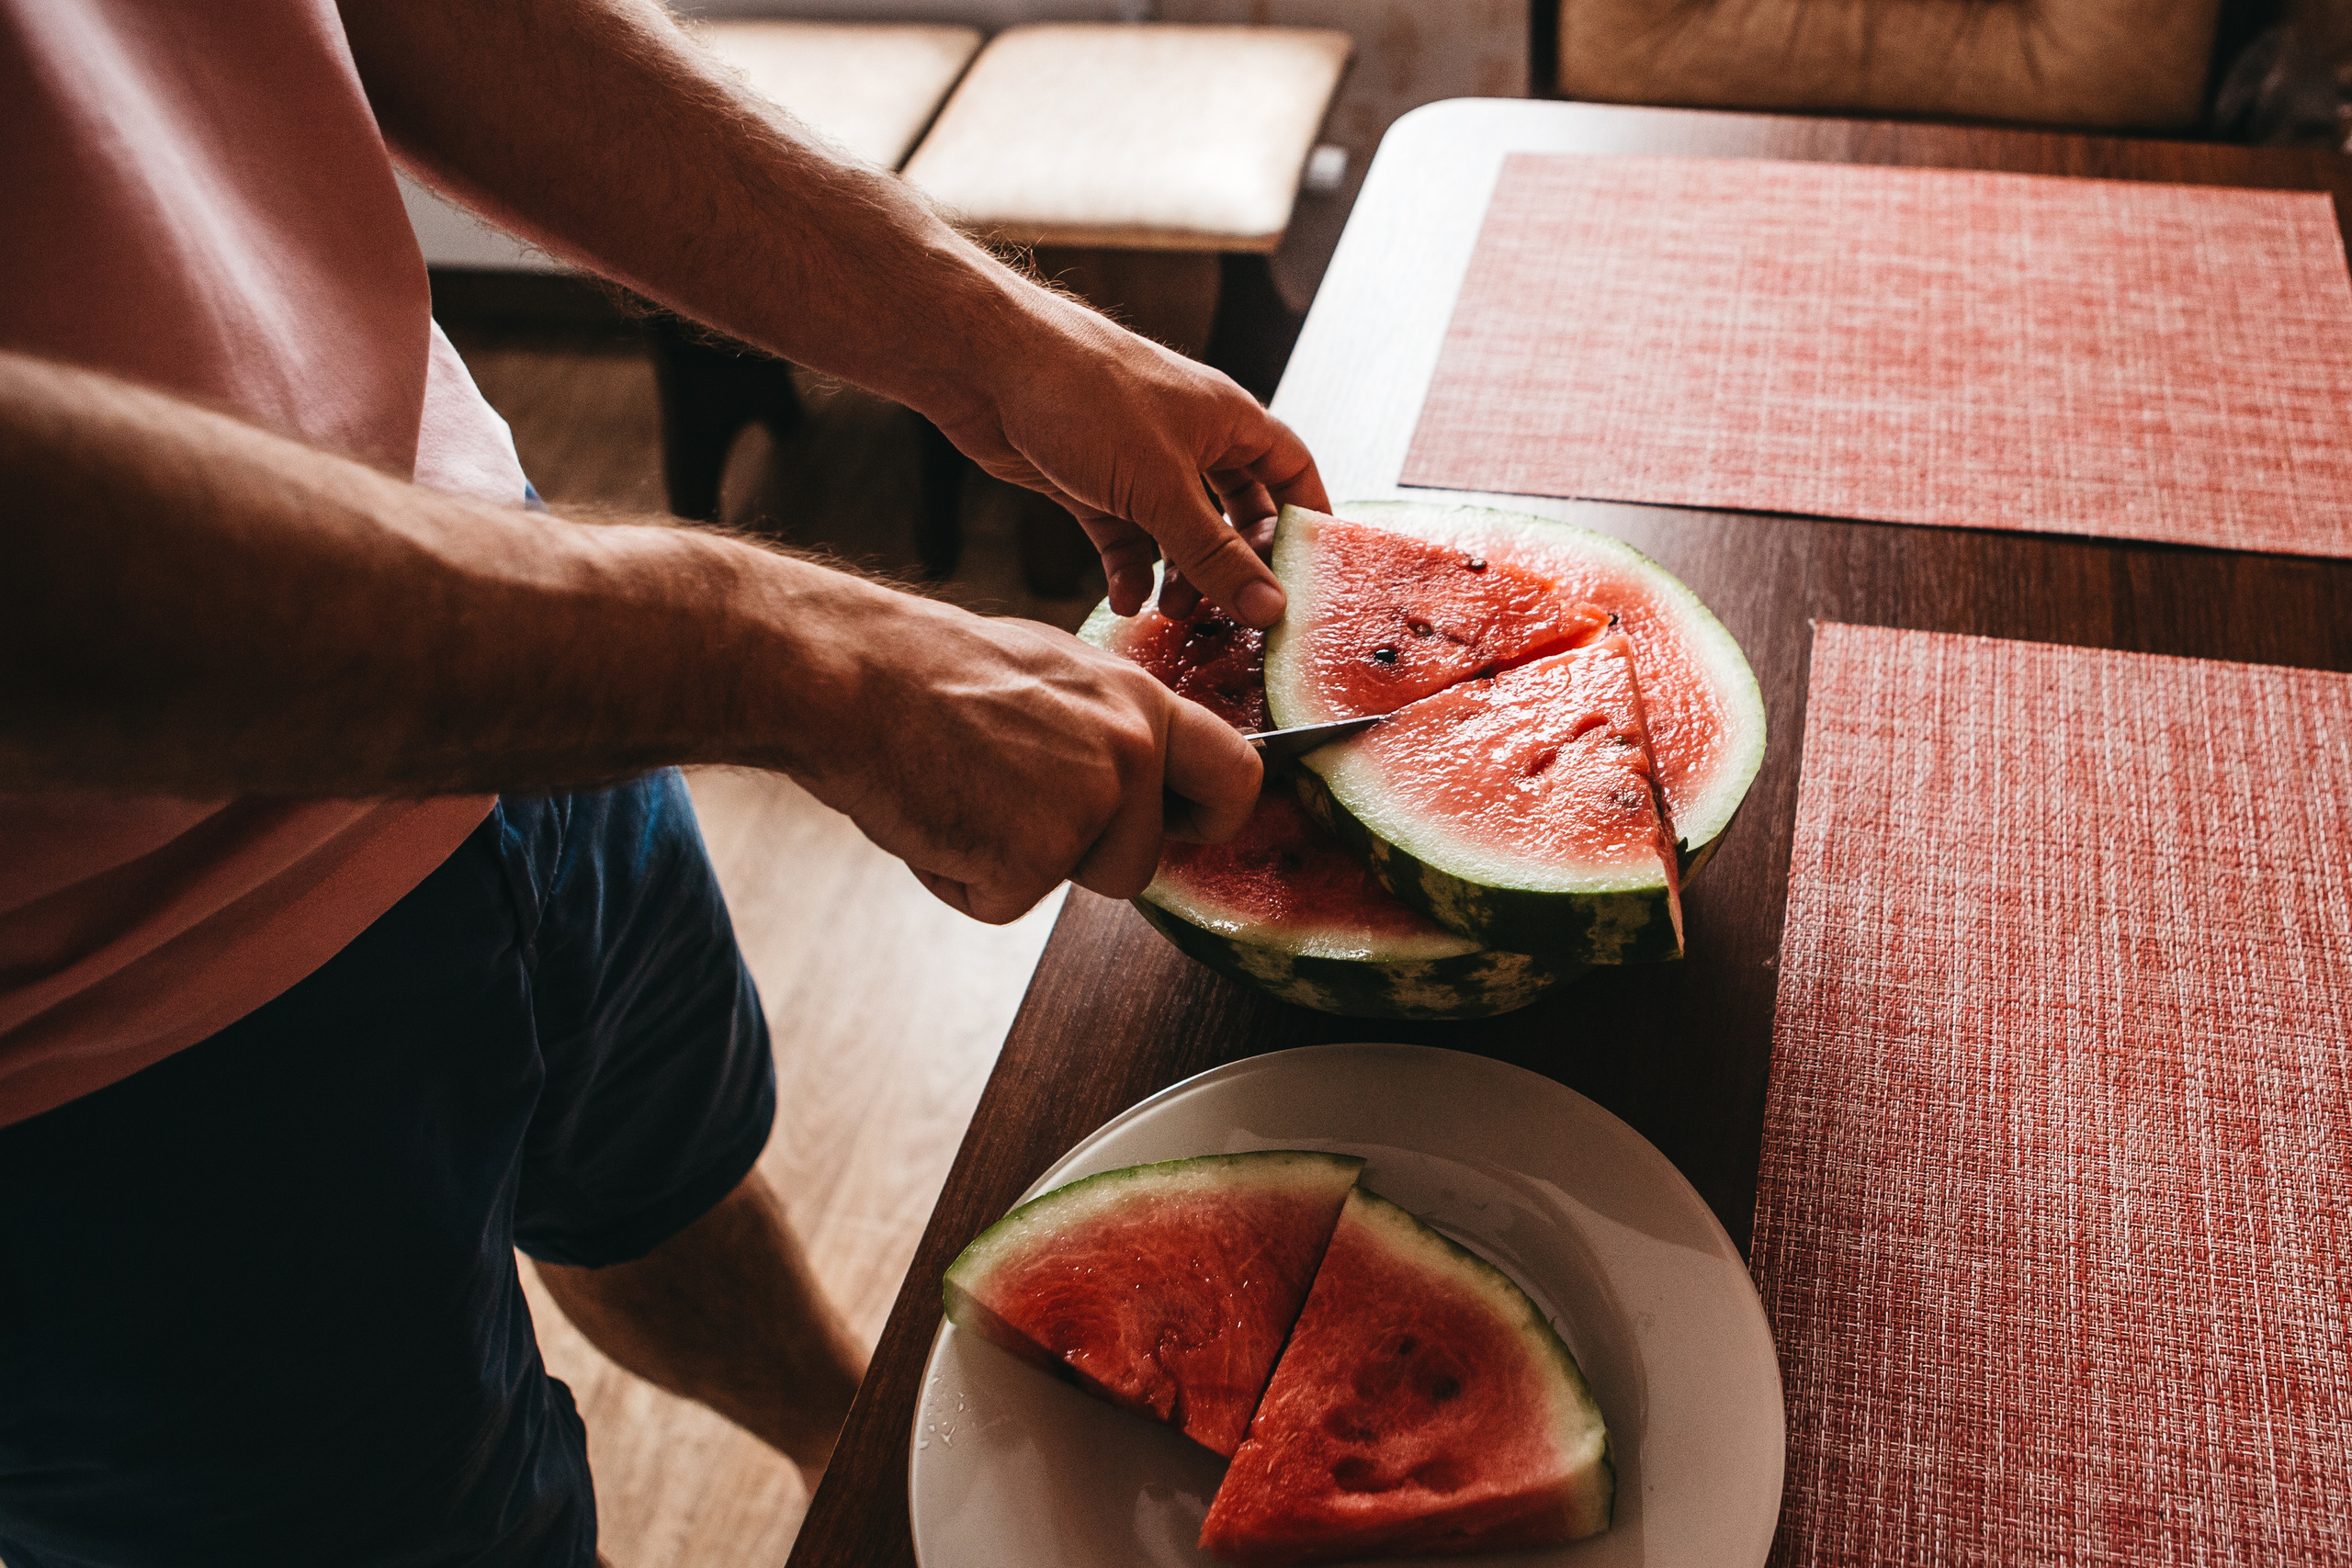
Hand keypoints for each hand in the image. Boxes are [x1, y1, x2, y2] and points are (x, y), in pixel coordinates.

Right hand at [796, 592, 1262, 922]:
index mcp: (1140, 700)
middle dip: (1092, 859)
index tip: (1188, 828)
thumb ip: (1108, 726)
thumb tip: (1139, 770)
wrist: (854, 677)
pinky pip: (1004, 902)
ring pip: (1078, 883)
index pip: (1236, 775)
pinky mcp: (1033, 859)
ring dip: (1021, 864)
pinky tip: (936, 816)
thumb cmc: (932, 672)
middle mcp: (1130, 751)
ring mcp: (1088, 806)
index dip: (1211, 817)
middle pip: (1144, 859)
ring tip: (966, 796)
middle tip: (1022, 815)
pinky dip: (963, 879)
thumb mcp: (1054, 673)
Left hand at [930, 295, 1329, 627]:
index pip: (1291, 469)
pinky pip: (1125, 537)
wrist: (985, 365)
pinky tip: (1125, 602)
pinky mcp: (1090, 482)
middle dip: (1235, 563)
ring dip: (1180, 576)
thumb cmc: (1085, 397)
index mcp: (1227, 419)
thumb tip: (1273, 608)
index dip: (1308, 519)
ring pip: (1177, 531)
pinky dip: (1129, 570)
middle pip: (1235, 511)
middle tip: (1236, 613)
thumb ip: (1216, 555)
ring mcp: (1138, 460)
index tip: (1314, 575)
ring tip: (1174, 614)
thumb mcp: (1162, 489)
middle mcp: (1189, 438)